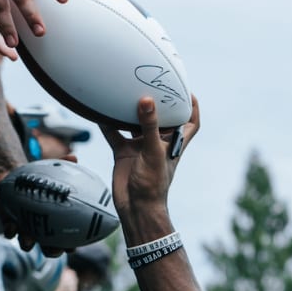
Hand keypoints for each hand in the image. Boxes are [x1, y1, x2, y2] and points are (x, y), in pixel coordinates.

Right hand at [101, 96, 200, 219]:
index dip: (191, 106)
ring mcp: (140, 147)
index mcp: (174, 143)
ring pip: (136, 123)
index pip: (190, 122)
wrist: (136, 208)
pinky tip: (100, 111)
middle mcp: (158, 143)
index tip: (184, 90)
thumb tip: (147, 100)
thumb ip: (150, 126)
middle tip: (149, 82)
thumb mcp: (154, 152)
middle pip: (161, 118)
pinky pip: (115, 133)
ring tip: (125, 91)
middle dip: (157, 102)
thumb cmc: (153, 186)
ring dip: (130, 111)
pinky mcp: (124, 152)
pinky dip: (108, 123)